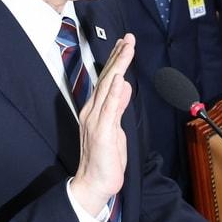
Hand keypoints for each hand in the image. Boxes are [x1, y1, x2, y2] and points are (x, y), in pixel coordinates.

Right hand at [70, 34, 134, 216]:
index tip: (125, 44)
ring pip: (108, 88)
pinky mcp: (102, 133)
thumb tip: (125, 86)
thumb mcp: (116, 128)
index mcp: (96, 110)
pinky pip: (109, 109)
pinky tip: (119, 78)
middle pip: (106, 78)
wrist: (94, 183)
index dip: (116, 61)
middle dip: (118, 57)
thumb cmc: (105, 159)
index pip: (107, 80)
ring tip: (126, 48)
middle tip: (128, 38)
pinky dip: (114, 93)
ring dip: (118, 67)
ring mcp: (96, 121)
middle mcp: (93, 111)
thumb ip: (119, 106)